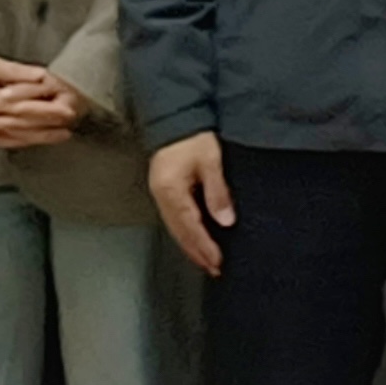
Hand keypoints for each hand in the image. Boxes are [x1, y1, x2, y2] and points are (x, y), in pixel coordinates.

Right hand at [0, 51, 82, 150]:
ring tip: (61, 136)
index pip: (25, 110)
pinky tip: (36, 140)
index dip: (48, 112)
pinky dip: (23, 140)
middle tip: (70, 128)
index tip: (67, 111)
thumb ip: (17, 72)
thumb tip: (41, 76)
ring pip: (17, 136)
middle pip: (24, 127)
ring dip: (40, 137)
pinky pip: (6, 138)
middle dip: (48, 128)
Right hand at [149, 131, 234, 276]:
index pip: (190, 226)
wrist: (176, 115)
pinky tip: (196, 238)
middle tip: (214, 269)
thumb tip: (225, 221)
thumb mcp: (211, 160)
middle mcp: (161, 195)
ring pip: (176, 228)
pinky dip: (187, 232)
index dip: (204, 246)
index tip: (218, 262)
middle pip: (179, 232)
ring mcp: (160, 193)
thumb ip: (217, 192)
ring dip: (191, 245)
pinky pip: (175, 218)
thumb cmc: (193, 135)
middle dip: (197, 253)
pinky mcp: (164, 189)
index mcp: (170, 189)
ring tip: (207, 261)